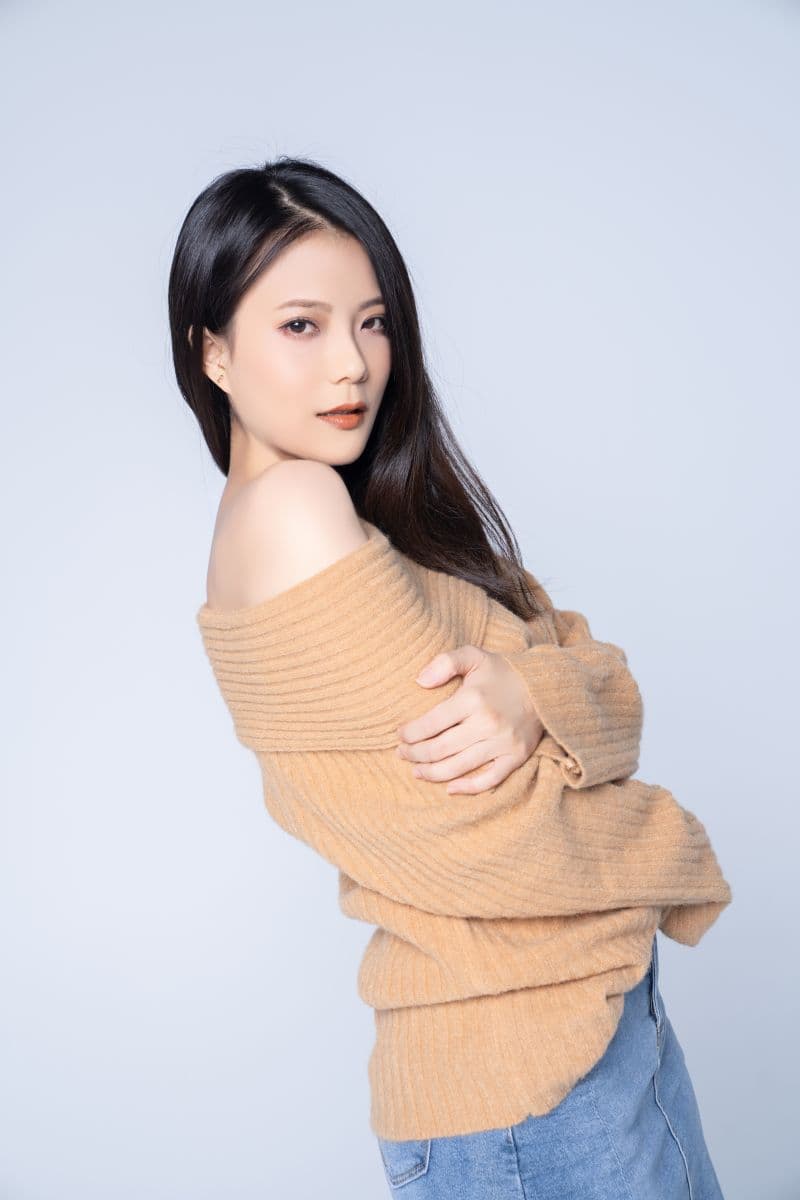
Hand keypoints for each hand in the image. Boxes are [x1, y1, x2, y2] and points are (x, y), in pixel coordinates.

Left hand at [395, 645, 544, 793]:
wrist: (545, 687)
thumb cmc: (502, 672)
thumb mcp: (474, 655)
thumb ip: (445, 662)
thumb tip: (419, 681)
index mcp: (473, 699)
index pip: (430, 723)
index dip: (410, 733)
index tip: (400, 735)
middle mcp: (487, 724)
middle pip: (439, 749)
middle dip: (415, 754)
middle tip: (402, 753)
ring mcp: (502, 744)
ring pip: (457, 768)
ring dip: (431, 773)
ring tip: (416, 770)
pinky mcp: (515, 758)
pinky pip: (488, 781)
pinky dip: (467, 788)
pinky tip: (450, 788)